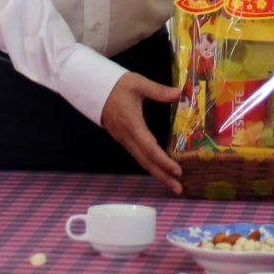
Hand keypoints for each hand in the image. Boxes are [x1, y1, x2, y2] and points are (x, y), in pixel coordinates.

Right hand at [100, 72, 183, 193]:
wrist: (94, 89)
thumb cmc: (117, 85)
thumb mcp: (138, 83)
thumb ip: (158, 90)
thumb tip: (179, 92)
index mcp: (132, 125)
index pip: (149, 148)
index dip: (163, 161)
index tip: (177, 171)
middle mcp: (127, 137)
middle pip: (146, 161)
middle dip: (162, 176)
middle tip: (179, 190)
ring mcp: (124, 140)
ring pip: (141, 161)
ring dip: (157, 173)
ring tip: (173, 184)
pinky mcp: (123, 139)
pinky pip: (138, 155)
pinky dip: (150, 165)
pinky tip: (160, 169)